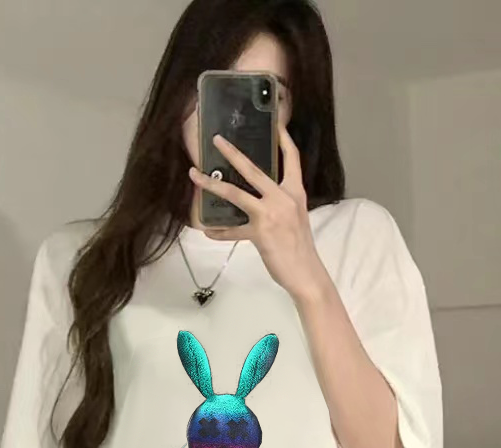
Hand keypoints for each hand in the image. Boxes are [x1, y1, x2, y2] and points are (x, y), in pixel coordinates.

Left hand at [188, 123, 327, 300]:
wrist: (305, 272)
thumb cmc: (300, 247)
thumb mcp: (296, 217)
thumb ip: (281, 202)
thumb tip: (260, 195)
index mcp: (295, 192)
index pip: (292, 159)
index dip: (284, 139)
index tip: (276, 123)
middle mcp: (283, 198)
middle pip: (254, 169)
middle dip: (232, 153)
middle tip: (217, 139)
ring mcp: (270, 214)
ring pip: (235, 193)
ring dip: (212, 184)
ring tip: (195, 175)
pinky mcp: (259, 232)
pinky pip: (233, 230)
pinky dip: (219, 231)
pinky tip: (208, 230)